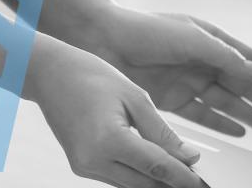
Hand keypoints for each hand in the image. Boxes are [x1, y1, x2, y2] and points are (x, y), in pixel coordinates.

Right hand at [26, 35, 205, 187]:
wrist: (50, 74)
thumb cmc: (90, 76)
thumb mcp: (135, 98)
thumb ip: (162, 132)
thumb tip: (188, 157)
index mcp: (108, 140)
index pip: (157, 167)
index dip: (184, 177)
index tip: (201, 183)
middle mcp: (92, 160)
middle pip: (144, 184)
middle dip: (172, 184)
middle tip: (197, 181)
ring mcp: (84, 166)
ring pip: (131, 186)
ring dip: (156, 182)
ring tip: (181, 174)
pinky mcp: (80, 166)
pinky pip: (117, 179)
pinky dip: (138, 176)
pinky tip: (155, 169)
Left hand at [87, 8, 251, 136]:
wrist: (102, 41)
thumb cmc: (144, 29)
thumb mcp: (191, 38)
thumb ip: (226, 56)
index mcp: (212, 40)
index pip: (249, 60)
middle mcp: (203, 61)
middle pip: (242, 86)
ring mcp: (188, 81)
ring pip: (227, 103)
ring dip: (249, 116)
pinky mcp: (172, 100)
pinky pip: (203, 115)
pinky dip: (222, 124)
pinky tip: (239, 132)